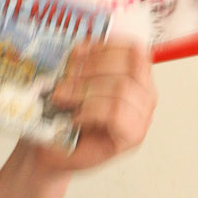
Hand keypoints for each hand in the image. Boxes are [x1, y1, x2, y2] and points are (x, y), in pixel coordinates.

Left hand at [39, 39, 156, 172]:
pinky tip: (76, 118)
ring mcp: (142, 117)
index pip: (134, 50)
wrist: (53, 152)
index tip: (77, 52)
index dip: (105, 47)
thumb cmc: (63, 118)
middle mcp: (144, 95)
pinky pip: (117, 113)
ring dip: (85, 90)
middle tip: (63, 81)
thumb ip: (82, 62)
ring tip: (62, 99)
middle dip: (91, 69)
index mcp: (134, 75)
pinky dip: (91, 111)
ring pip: (123, 89)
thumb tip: (80, 45)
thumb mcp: (71, 81)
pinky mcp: (132, 137)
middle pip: (130, 67)